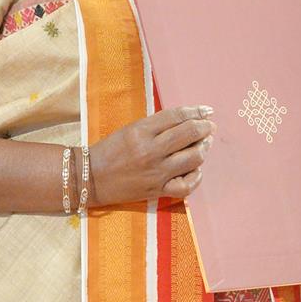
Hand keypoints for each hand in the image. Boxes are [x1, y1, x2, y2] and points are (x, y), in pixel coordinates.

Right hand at [88, 105, 214, 204]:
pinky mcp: (157, 191)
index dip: (196, 112)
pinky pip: (186, 186)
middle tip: (209, 127)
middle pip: (189, 134)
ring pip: (193, 158)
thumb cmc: (111, 150)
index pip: (176, 116)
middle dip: (205, 128)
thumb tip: (187, 120)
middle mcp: (151, 150)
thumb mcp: (131, 129)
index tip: (207, 111)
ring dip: (203, 149)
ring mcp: (156, 172)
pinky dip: (196, 177)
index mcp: (141, 130)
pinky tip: (196, 170)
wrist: (91, 178)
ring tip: (204, 144)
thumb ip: (157, 124)